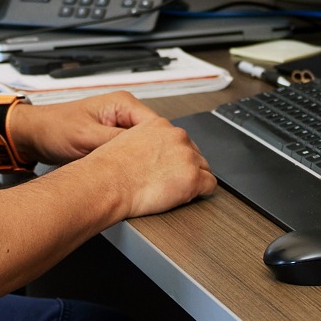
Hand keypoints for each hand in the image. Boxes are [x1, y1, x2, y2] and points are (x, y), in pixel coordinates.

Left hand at [9, 92, 216, 218]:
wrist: (34, 135)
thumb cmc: (55, 129)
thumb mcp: (88, 138)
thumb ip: (116, 143)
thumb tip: (144, 152)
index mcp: (123, 104)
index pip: (158, 126)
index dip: (165, 148)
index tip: (171, 166)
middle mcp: (125, 113)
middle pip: (156, 137)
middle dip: (159, 157)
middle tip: (163, 178)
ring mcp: (119, 126)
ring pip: (147, 147)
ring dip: (148, 162)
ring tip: (151, 180)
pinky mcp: (112, 140)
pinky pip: (134, 152)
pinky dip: (137, 164)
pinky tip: (137, 178)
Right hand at [86, 114, 217, 218]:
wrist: (110, 182)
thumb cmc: (111, 167)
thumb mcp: (127, 140)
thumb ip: (146, 140)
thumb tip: (154, 152)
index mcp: (160, 125)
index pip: (180, 139)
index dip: (175, 156)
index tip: (170, 165)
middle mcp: (177, 137)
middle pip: (195, 153)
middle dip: (186, 166)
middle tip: (170, 179)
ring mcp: (187, 157)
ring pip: (204, 168)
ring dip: (193, 178)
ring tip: (174, 188)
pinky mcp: (193, 178)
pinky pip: (210, 185)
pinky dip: (201, 192)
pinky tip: (185, 195)